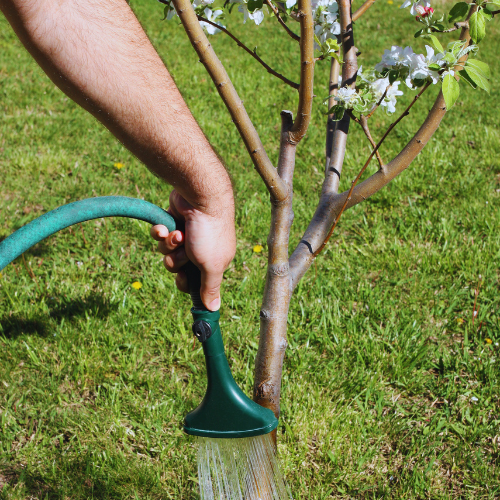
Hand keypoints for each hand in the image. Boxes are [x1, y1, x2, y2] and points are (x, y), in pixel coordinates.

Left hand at [150, 190, 235, 310]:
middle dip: (176, 260)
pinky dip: (160, 231)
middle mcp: (200, 249)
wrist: (199, 196)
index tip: (183, 277)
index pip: (193, 281)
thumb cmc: (209, 232)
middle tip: (182, 251)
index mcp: (213, 261)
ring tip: (177, 234)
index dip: (185, 281)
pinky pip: (160, 234)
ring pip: (166, 251)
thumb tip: (213, 310)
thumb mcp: (212, 265)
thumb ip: (210, 288)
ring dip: (169, 244)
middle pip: (177, 267)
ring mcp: (186, 235)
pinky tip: (165, 225)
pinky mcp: (174, 220)